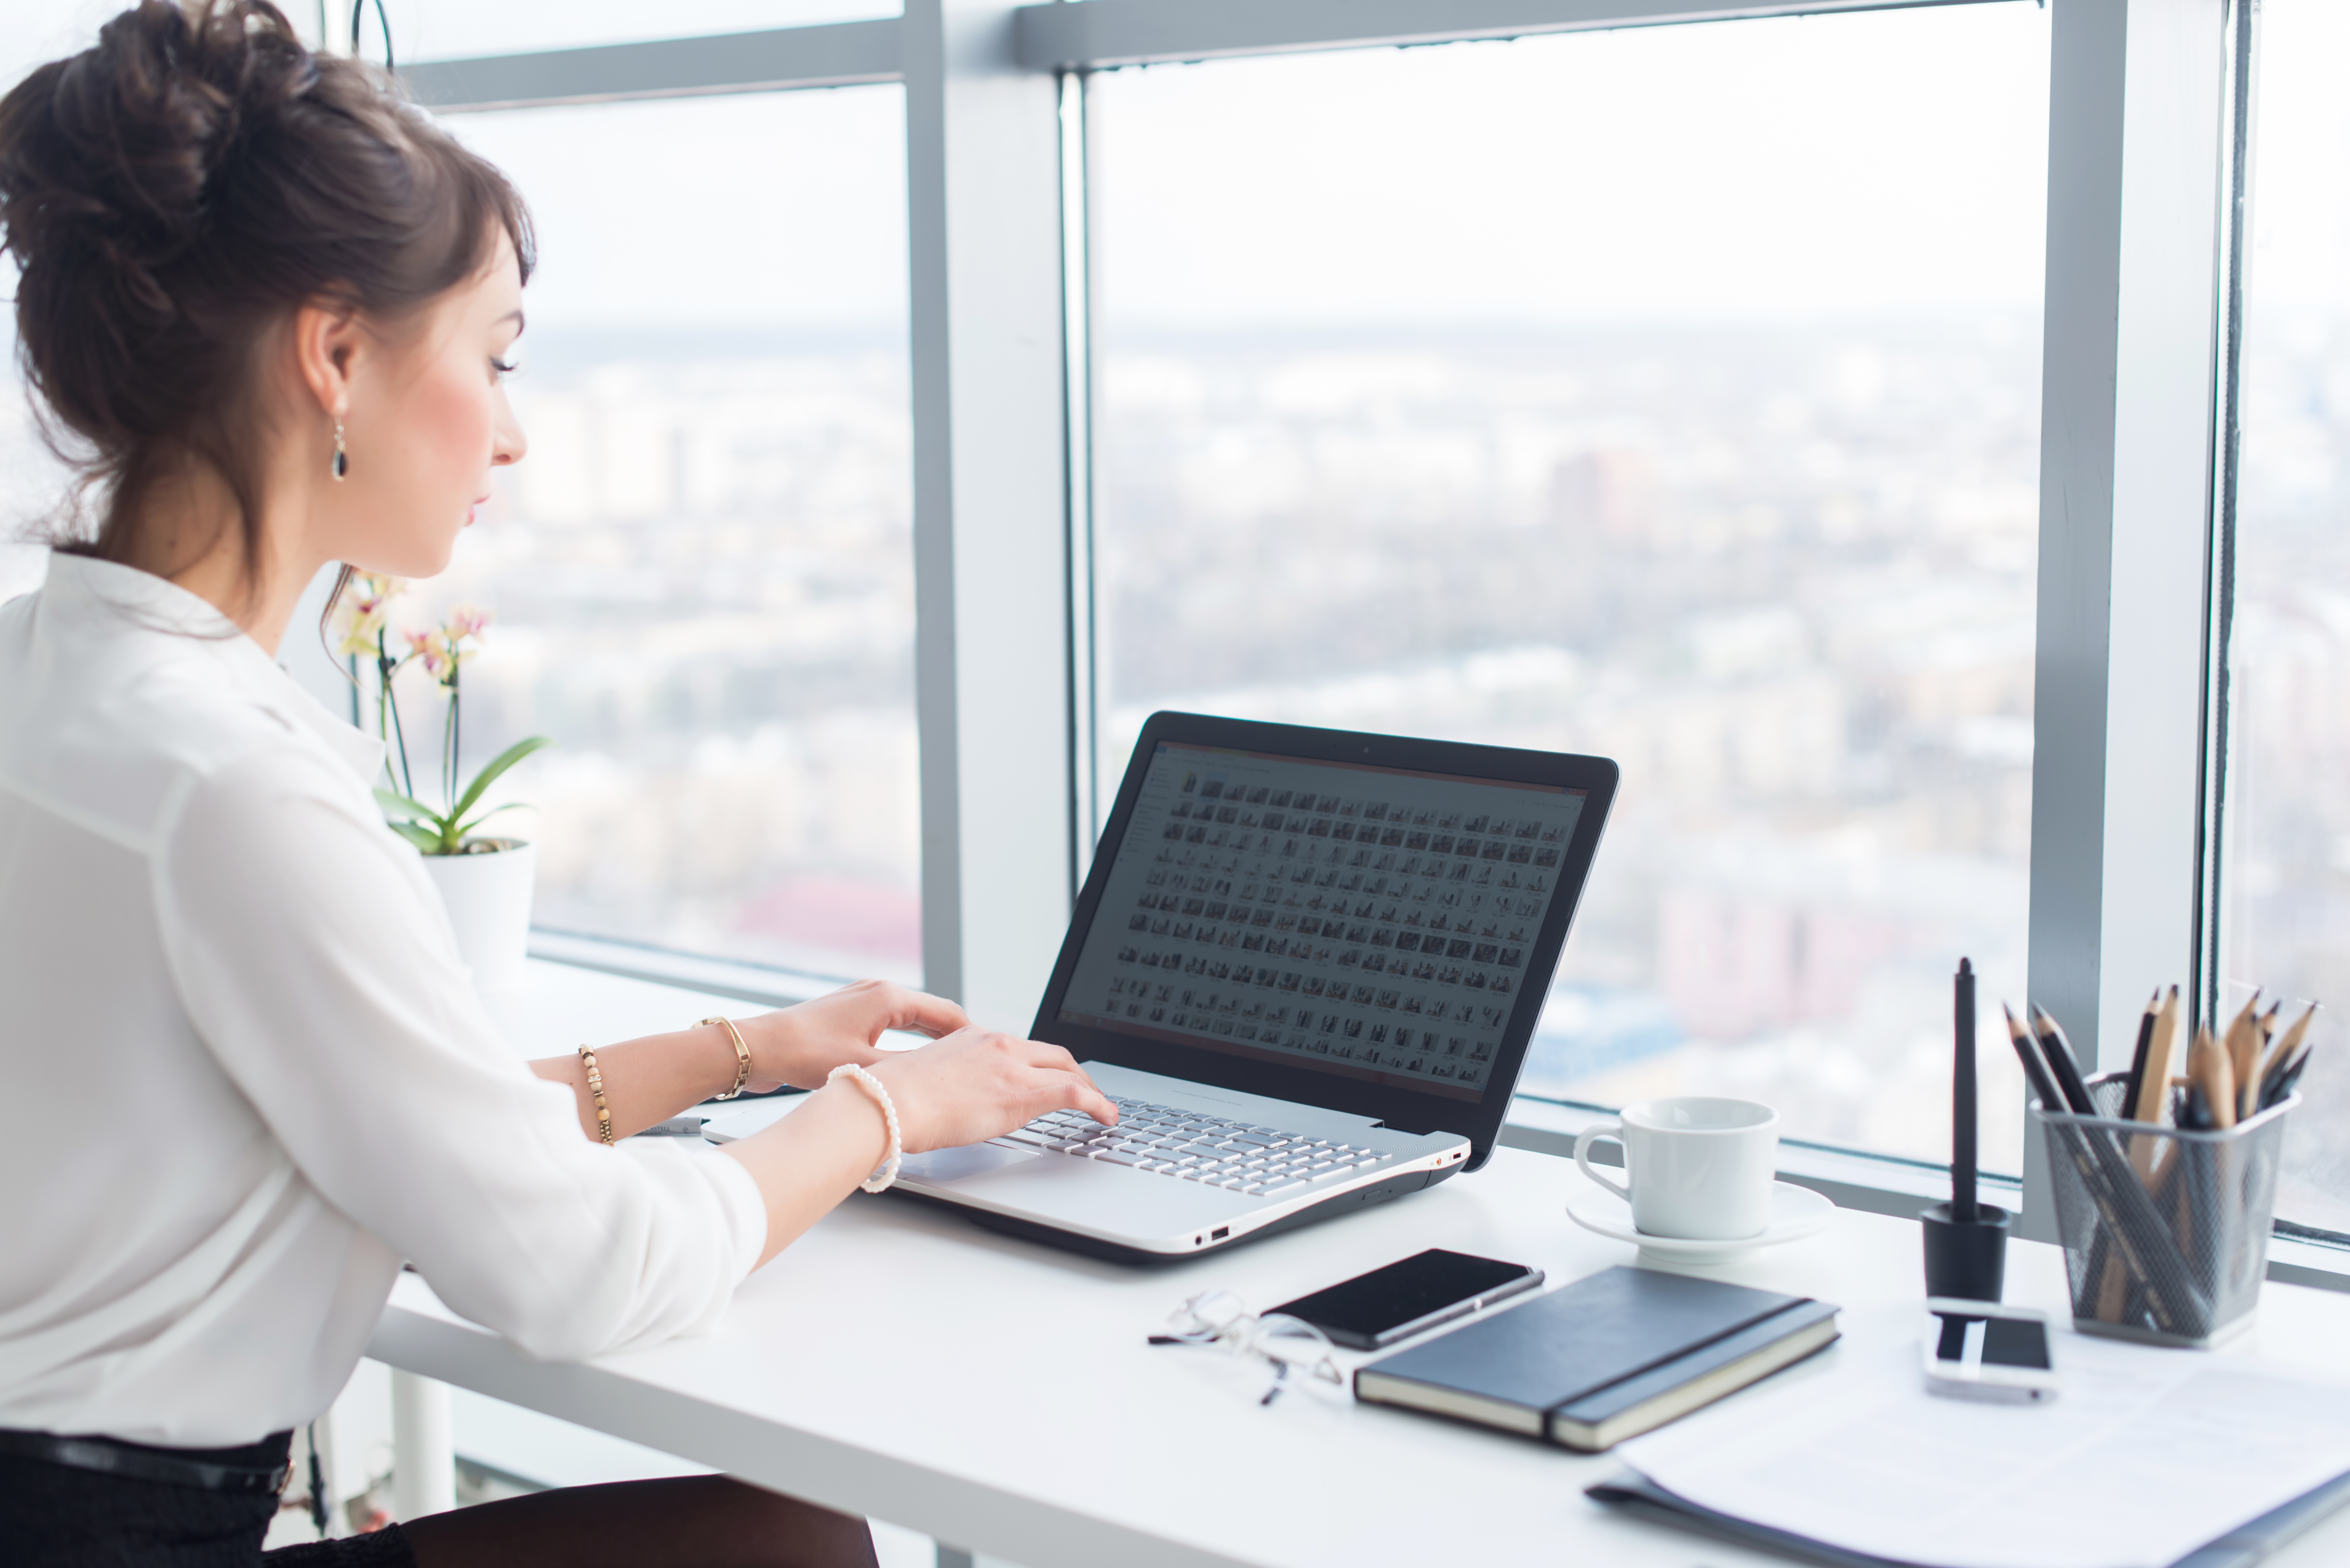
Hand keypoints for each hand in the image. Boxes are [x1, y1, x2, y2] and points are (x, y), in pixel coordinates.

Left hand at [728, 980, 969, 1093]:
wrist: (760, 1048)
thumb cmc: (804, 1053)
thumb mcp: (864, 1068)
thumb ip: (906, 1071)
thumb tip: (939, 1079)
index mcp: (888, 997)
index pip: (946, 1012)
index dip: (970, 1034)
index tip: (986, 1052)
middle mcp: (877, 991)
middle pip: (931, 1011)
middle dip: (955, 1035)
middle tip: (975, 1060)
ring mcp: (861, 1001)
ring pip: (911, 1017)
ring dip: (931, 1036)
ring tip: (950, 1061)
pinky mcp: (847, 1014)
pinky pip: (891, 1022)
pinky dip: (908, 1037)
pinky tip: (910, 1058)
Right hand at [861, 1029, 1117, 1153]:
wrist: (886, 1102)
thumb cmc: (894, 1096)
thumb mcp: (927, 1075)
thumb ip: (950, 1079)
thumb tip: (953, 1095)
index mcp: (975, 1038)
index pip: (1023, 1046)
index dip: (1045, 1063)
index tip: (1051, 1075)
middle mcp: (999, 1045)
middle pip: (1054, 1054)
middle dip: (1077, 1072)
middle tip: (1087, 1090)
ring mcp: (1012, 1068)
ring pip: (1069, 1070)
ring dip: (1090, 1089)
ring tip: (1101, 1106)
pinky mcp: (1021, 1095)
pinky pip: (1073, 1094)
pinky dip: (1097, 1104)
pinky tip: (1106, 1117)